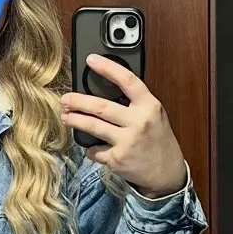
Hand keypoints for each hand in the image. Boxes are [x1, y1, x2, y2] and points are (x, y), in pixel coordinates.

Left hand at [61, 54, 186, 198]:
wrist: (167, 173)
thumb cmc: (157, 140)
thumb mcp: (154, 115)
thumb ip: (134, 103)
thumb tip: (104, 87)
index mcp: (149, 106)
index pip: (127, 81)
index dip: (108, 68)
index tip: (91, 60)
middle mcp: (139, 122)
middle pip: (101, 107)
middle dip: (78, 101)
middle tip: (65, 99)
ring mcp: (127, 142)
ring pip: (93, 126)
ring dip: (75, 120)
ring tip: (65, 116)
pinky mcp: (117, 159)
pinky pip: (94, 150)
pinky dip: (89, 148)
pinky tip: (90, 147)